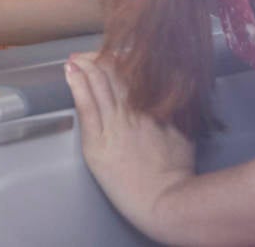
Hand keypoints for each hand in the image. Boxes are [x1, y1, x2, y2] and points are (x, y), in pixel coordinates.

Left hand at [67, 51, 194, 241]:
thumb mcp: (184, 131)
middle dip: (97, 59)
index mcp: (151, 106)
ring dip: (84, 66)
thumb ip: (176, 108)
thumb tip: (177, 88)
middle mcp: (131, 110)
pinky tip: (70, 71)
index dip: (118, 58)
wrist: (165, 201)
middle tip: (87, 54)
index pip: (132, 72)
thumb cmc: (177, 171)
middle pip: (112, 73)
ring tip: (74, 58)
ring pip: (97, 84)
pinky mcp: (97, 145)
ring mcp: (113, 126)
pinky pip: (86, 107)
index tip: (112, 54)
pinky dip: (77, 86)